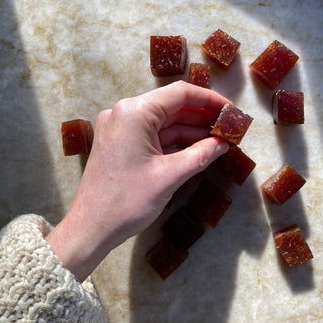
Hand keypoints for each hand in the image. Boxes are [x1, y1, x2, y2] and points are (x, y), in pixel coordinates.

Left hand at [46, 81, 229, 280]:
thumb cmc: (126, 202)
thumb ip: (201, 155)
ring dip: (190, 130)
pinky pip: (153, 135)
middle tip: (228, 127)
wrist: (91, 228)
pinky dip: (174, 141)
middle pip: (172, 106)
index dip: (210, 100)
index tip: (231, 110)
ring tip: (218, 139)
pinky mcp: (120, 143)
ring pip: (163, 122)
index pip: (180, 94)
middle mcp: (124, 113)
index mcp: (134, 113)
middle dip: (201, 116)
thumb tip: (223, 144)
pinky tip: (196, 148)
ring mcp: (120, 128)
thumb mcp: (170, 176)